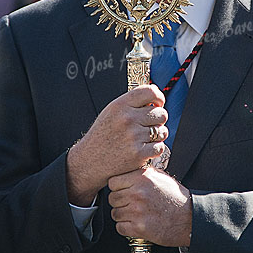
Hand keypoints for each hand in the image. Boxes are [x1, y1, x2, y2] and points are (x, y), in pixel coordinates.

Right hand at [66, 85, 167, 205]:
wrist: (90, 160)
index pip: (150, 92)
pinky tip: (145, 148)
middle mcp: (127, 119)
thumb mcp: (111, 112)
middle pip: (161, 113)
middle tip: (149, 125)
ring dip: (158, 135)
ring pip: (162, 131)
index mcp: (120, 105)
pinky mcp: (138, 154)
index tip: (158, 103)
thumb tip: (156, 97)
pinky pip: (160, 147)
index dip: (159, 97)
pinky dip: (155, 149)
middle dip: (158, 119)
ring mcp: (133, 136)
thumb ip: (132, 103)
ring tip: (146, 138)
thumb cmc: (102, 135)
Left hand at [108, 167, 191, 246]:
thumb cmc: (176, 197)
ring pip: (115, 213)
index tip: (123, 191)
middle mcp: (137, 193)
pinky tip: (136, 223)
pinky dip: (126, 227)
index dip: (117, 188)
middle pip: (112, 198)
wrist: (189, 217)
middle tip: (130, 204)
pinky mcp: (139, 227)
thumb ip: (141, 173)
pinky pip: (120, 227)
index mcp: (142, 178)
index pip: (113, 182)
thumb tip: (127, 171)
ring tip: (135, 214)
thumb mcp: (160, 177)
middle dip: (119, 202)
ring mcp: (137, 211)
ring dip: (123, 215)